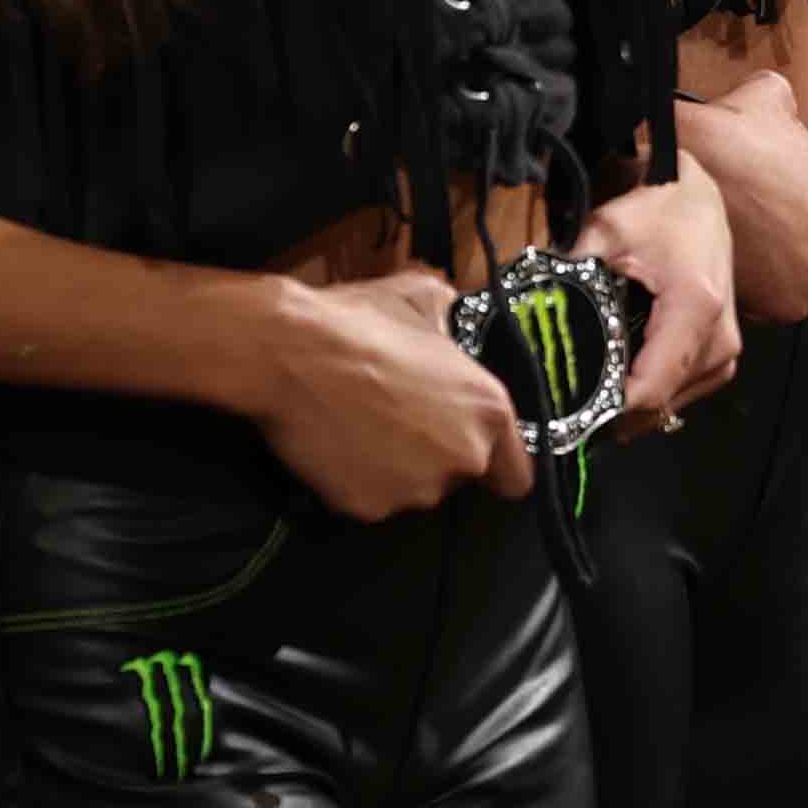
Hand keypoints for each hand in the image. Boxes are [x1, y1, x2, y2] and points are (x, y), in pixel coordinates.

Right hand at [250, 267, 530, 515]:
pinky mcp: (369, 507)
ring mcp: (416, 489)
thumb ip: (450, 318)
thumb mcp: (423, 299)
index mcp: (489, 411)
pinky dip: (355, 481)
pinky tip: (337, 445)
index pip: (516, 474)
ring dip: (395, 468)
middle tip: (397, 420)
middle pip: (458, 477)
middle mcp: (463, 457)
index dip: (497, 466)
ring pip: (412, 490)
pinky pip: (369, 500)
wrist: (291, 354)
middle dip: (435, 456)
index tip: (478, 459)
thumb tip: (450, 311)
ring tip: (361, 427)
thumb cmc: (361, 322)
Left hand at [590, 170, 742, 432]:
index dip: (607, 411)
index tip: (567, 416)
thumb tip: (521, 315)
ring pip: (674, 404)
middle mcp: (720, 336)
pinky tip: (623, 382)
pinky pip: (687, 390)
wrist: (695, 196)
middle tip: (567, 409)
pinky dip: (654, 392)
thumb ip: (566, 275)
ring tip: (591, 397)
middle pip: (661, 403)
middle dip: (614, 413)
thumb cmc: (653, 211)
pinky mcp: (725, 350)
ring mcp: (727, 347)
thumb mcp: (603, 233)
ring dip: (634, 407)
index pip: (650, 387)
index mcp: (694, 309)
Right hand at [682, 66, 807, 328]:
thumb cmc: (729, 138)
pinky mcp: (778, 312)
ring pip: (793, 286)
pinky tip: (732, 264)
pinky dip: (751, 295)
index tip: (774, 216)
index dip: (799, 219)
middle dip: (791, 250)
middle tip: (755, 234)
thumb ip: (789, 108)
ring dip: (772, 275)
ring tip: (741, 248)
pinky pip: (768, 310)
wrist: (682, 172)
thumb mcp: (771, 98)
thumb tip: (781, 102)